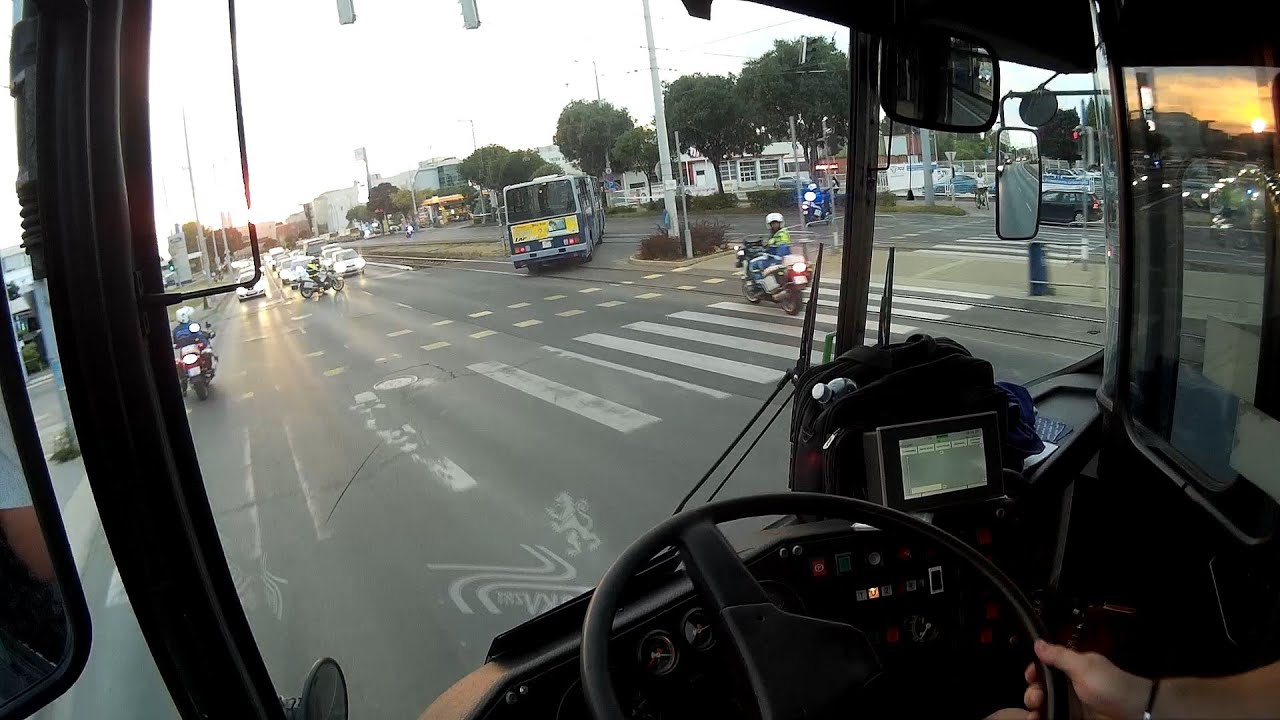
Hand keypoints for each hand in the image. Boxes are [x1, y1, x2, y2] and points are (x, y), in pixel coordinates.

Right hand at [1023, 639, 1152, 719]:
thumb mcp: (1084, 666)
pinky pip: (1054, 716)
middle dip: (1033, 691)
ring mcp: (1072, 704)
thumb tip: (1037, 642)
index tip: (1030, 677)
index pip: (1045, 667)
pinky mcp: (1074, 718)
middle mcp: (1070, 686)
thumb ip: (1059, 655)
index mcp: (1072, 668)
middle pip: (1042, 687)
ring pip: (1046, 704)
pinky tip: (1038, 719)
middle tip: (1036, 697)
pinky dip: (1044, 717)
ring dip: (1035, 708)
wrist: (1134, 713)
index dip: (1034, 671)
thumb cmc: (1111, 686)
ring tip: (1035, 713)